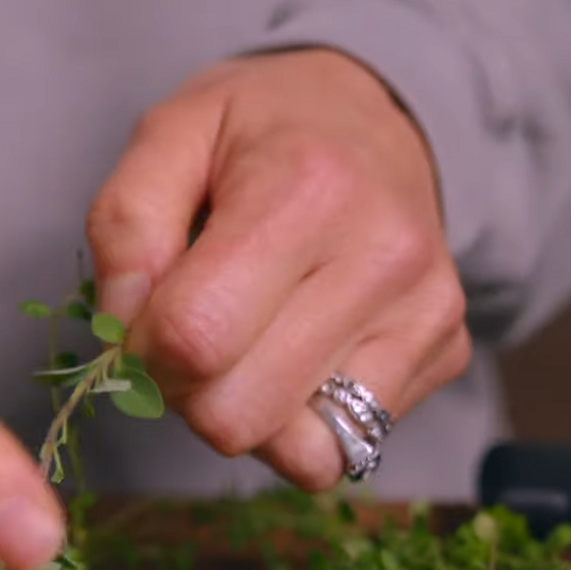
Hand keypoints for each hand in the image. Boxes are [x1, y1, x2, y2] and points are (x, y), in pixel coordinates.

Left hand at [86, 49, 469, 489]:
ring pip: (296, 452)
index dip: (143, 350)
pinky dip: (296, 424)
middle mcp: (384, 257)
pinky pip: (342, 452)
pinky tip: (291, 358)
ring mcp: (427, 314)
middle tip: (193, 333)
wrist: (375, 117)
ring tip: (245, 342)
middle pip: (237, 416)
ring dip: (243, 412)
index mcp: (307, 188)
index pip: (194, 339)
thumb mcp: (169, 136)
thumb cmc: (259, 131)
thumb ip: (124, 228)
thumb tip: (124, 331)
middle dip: (188, 393)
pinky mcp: (446, 355)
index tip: (144, 319)